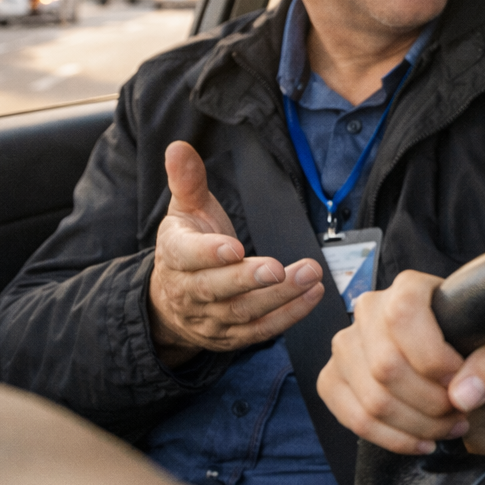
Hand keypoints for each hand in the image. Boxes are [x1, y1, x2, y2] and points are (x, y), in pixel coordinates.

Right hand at [148, 141, 324, 365]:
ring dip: (280, 297)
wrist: (171, 303)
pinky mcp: (232, 337)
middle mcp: (190, 292)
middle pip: (217, 289)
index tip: (232, 247)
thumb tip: (178, 146)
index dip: (208, 254)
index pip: (186, 257)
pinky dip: (289, 315)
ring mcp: (211, 318)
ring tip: (311, 275)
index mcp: (175, 256)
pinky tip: (314, 295)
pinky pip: (262, 330)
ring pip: (244, 312)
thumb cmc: (187, 247)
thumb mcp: (185, 212)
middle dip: (249, 279)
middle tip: (279, 268)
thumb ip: (188, 181)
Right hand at [318, 270, 484, 454]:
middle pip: (386, 366)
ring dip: (417, 426)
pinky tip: (421, 440)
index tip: (458, 379)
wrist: (467, 377)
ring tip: (448, 424)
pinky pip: (353, 418)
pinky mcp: (335, 379)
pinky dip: (393, 439)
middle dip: (430, 403)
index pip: (403, 315)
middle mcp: (370, 309)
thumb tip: (463, 393)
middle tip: (460, 410)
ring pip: (372, 400)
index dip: (431, 357)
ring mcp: (347, 345)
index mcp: (410, 287)